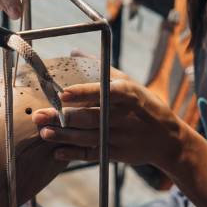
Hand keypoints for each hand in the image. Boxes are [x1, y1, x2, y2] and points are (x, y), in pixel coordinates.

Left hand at [33, 76, 189, 169]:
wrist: (167, 138)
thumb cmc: (144, 104)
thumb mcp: (129, 82)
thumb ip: (101, 68)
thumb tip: (73, 52)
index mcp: (125, 94)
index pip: (101, 92)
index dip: (80, 93)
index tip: (62, 94)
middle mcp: (122, 115)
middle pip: (88, 117)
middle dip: (61, 117)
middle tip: (38, 115)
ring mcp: (119, 136)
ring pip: (87, 137)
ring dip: (63, 136)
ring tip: (44, 132)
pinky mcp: (117, 153)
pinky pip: (92, 154)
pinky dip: (74, 154)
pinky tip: (57, 151)